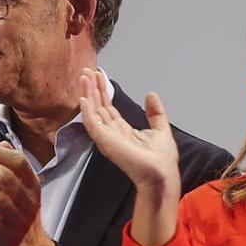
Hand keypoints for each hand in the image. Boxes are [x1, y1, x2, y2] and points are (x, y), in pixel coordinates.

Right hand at [78, 67, 181, 245]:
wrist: (161, 173)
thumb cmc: (161, 158)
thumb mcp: (160, 129)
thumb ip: (155, 113)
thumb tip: (151, 94)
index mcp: (122, 130)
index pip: (108, 108)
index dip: (103, 92)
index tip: (98, 76)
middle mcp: (111, 133)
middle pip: (98, 107)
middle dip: (92, 89)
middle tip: (86, 71)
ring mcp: (107, 137)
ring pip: (93, 112)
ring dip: (88, 94)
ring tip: (84, 77)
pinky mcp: (105, 141)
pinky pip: (92, 124)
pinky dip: (87, 111)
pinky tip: (83, 97)